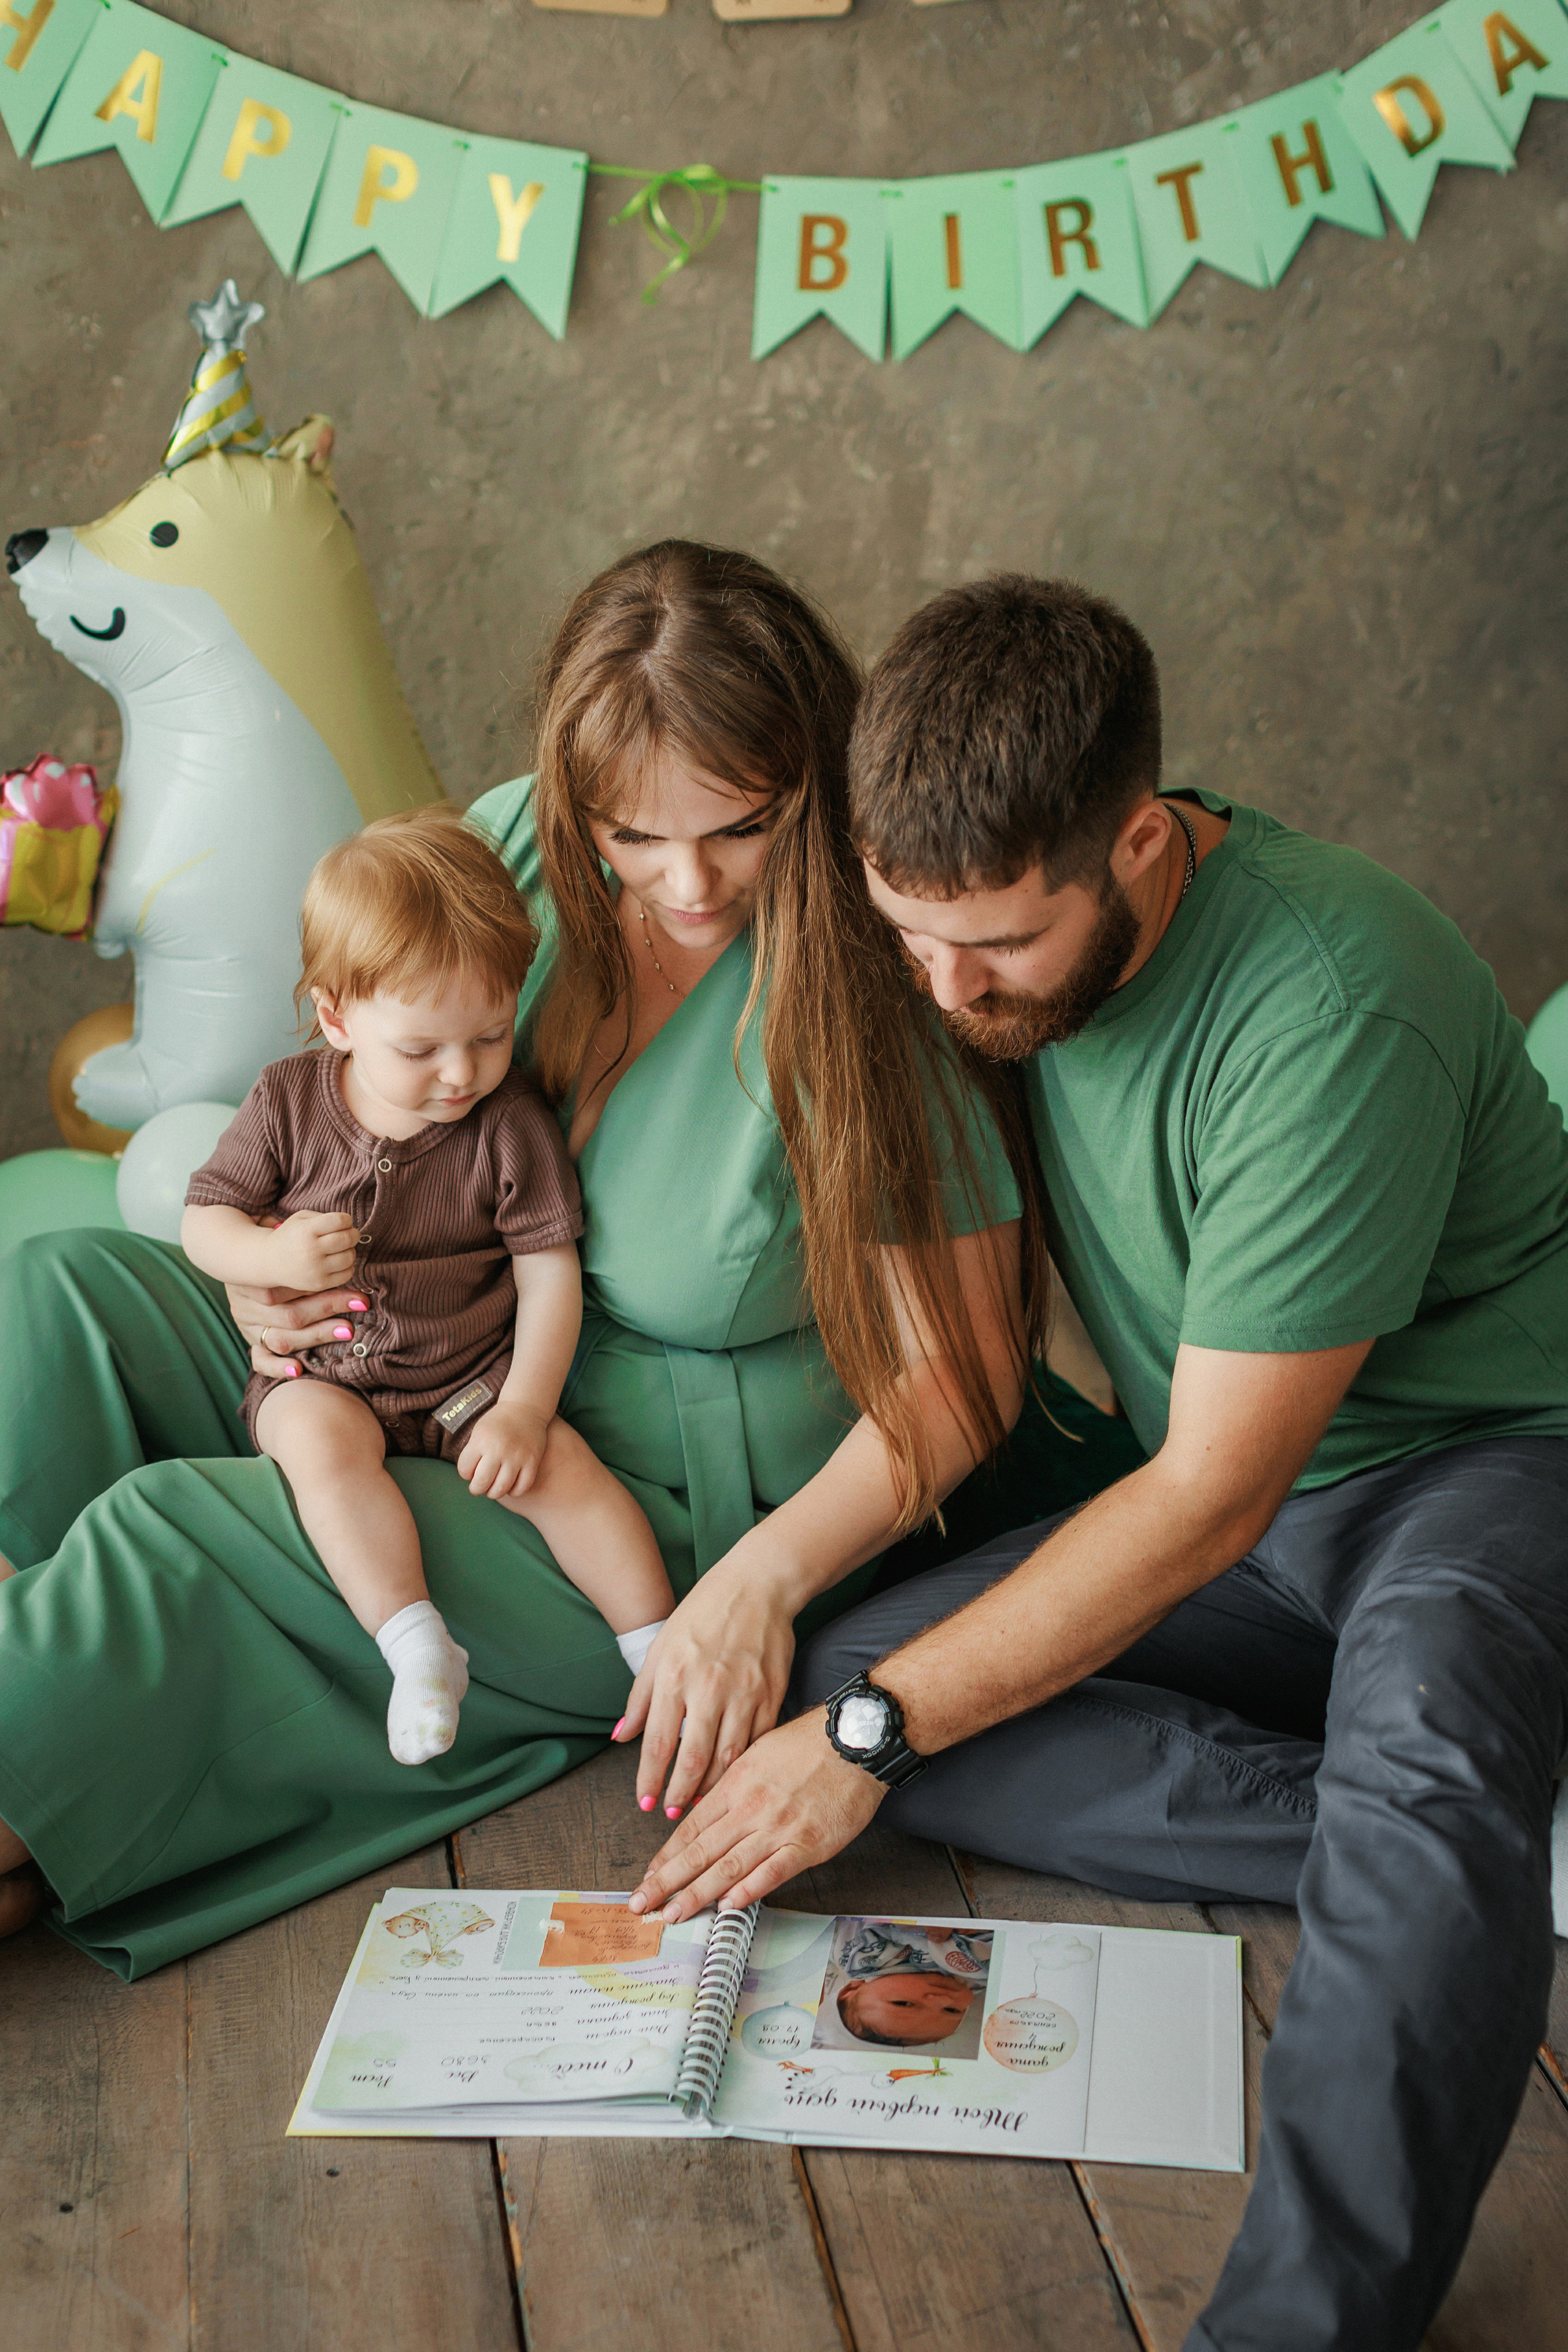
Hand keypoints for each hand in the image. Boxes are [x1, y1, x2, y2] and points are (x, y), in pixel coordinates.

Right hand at [225, 1220, 367, 1377]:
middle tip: (359, 1306)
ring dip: (316, 1336)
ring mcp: (248, 1326)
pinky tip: (298, 1371)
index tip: (359, 1293)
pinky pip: (259, 1360)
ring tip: (346, 1330)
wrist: (231, 1261)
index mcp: (256, 1279)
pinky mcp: (249, 1342)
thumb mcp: (279, 1239)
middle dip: (328, 1310)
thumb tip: (337, 1226)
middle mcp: (249, 1305)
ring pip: (280, 1338)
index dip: (328, 1292)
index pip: (292, 1289)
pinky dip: (277, 1368)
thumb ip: (298, 1237)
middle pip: (290, 1315)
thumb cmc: (271, 1251)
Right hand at [269, 1210, 359, 1291]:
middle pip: (347, 1239)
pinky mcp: (319, 1284)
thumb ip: (324, 1217)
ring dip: (351, 1250)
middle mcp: (311, 1250)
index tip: (344, 1222)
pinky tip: (339, 1261)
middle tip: (350, 1234)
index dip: (347, 1220)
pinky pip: (347, 1274)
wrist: (270, 1261)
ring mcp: (315, 1269)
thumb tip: (349, 1224)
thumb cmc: (291, 1235)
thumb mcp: (301, 1218)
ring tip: (342, 1248)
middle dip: (353, 1234)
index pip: (339, 1221)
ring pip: (349, 1257)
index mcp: (306, 1230)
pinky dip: (348, 1266)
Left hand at [457, 1400, 549, 1499]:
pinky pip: (522, 1487)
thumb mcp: (479, 1431)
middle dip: (476, 1489)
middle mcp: (498, 1449)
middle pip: (481, 1483)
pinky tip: (511, 1485)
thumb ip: (473, 1453)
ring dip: (494, 1493)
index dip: (465, 1473)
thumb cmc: (499, 1422)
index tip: (470, 1470)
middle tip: (479, 1486)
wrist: (525, 1407)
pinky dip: (514, 1491)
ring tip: (493, 1488)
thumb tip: (472, 1480)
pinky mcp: (532, 1461)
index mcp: (481, 1440)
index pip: (464, 1470)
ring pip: (501, 1489)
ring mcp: (517, 1456)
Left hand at [612, 1541, 801, 1817]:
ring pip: (727, 1758)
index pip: (659, 1743)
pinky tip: (730, 1778)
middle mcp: (709, 1689)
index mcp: (675, 1677)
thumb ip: (640, 1697)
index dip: (650, 1779)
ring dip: (710, 1787)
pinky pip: (756, 1743)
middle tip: (671, 1814)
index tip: (644, 1802)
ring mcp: (744, 1694)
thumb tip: (621, 1736)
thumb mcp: (660, 1648)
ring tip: (697, 1803)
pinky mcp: (771, 1695)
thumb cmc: (703, 1614)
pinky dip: (741, 1766)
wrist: (758, 1585)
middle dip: (680, 1794)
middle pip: (693, 1759)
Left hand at [627, 1710, 884, 1921]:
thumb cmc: (808, 1743)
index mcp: (736, 1783)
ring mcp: (778, 1827)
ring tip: (671, 1913)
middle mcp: (750, 1807)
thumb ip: (732, 1784)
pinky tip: (727, 1906)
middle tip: (641, 1904)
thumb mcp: (758, 1753)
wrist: (854, 1740)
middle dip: (666, 1881)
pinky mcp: (808, 1844)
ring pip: (728, 1867)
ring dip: (696, 1894)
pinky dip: (748, 1890)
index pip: (691, 1827)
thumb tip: (708, 1810)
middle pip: (700, 1851)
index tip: (647, 1876)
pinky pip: (772, 1872)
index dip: (666, 1856)